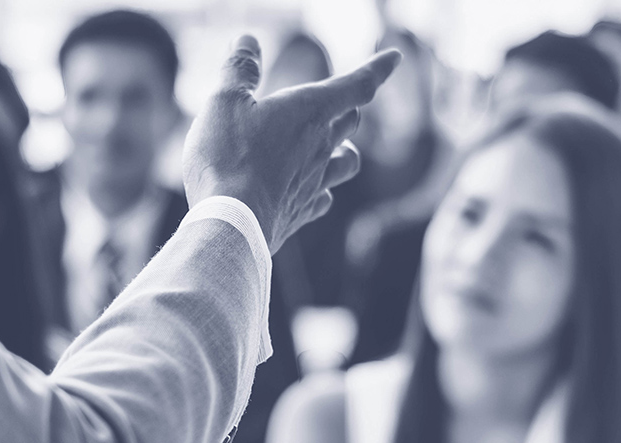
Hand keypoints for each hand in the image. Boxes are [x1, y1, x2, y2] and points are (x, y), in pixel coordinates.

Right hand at [183, 36, 400, 253]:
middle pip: (350, 121)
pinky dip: (322, 189)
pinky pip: (324, 198)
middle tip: (342, 100)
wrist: (230, 224)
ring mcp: (314, 182)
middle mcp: (320, 146)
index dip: (378, 68)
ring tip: (336, 146)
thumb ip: (238, 70)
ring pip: (347, 161)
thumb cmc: (227, 158)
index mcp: (309, 111)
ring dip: (344, 149)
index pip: (357, 84)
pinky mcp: (300, 213)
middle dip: (348, 107)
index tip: (396, 57)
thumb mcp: (224, 102)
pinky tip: (312, 190)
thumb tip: (248, 41)